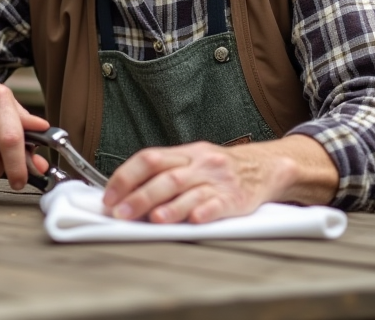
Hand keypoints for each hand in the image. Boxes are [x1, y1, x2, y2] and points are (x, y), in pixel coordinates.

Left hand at [101, 136, 337, 223]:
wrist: (265, 167)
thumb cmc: (219, 169)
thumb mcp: (191, 162)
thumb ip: (161, 175)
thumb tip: (124, 194)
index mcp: (184, 154)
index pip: (149, 159)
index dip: (126, 177)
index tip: (109, 196)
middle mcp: (199, 164)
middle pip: (166, 177)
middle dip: (140, 196)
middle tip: (121, 213)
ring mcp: (218, 181)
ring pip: (190, 191)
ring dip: (170, 206)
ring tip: (154, 219)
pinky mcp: (235, 199)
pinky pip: (218, 204)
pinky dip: (205, 212)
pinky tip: (194, 220)